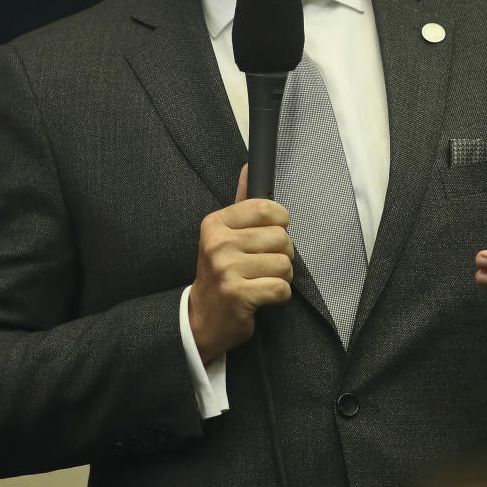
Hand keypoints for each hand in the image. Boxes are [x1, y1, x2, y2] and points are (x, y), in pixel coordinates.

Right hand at [189, 165, 294, 362]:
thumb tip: (249, 167)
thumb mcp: (224, 234)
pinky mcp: (238, 294)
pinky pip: (281, 288)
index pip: (266, 208)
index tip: (269, 236)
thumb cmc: (221, 272)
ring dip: (282, 276)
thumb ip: (241, 202)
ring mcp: (226, 269)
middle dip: (283, 254)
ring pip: (284, 264)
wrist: (202, 318)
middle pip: (281, 237)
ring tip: (263, 280)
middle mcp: (218, 244)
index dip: (280, 223)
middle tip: (265, 265)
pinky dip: (280, 295)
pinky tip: (263, 296)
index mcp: (215, 223)